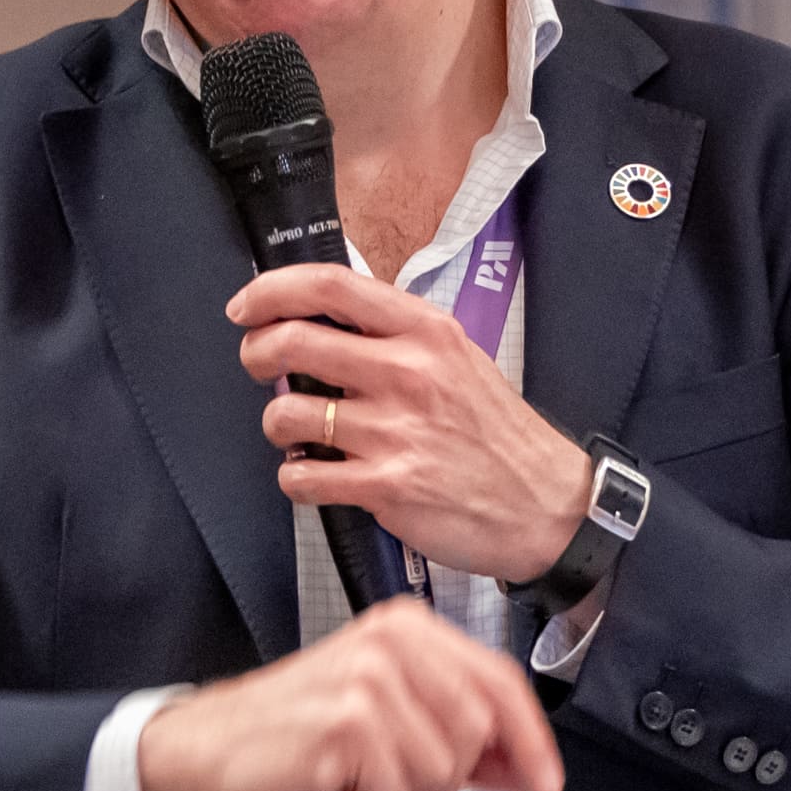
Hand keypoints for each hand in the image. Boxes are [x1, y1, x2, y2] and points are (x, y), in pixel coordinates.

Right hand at [133, 604, 567, 790]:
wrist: (210, 749)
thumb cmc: (299, 735)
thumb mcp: (389, 719)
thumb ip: (458, 734)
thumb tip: (528, 770)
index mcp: (408, 628)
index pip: (499, 680)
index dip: (530, 739)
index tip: (545, 784)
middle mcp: (392, 642)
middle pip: (478, 731)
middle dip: (452, 780)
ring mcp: (369, 679)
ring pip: (442, 767)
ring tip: (356, 780)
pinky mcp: (346, 722)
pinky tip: (333, 786)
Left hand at [232, 262, 599, 586]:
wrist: (544, 504)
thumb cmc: (496, 434)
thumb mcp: (457, 358)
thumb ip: (395, 337)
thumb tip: (319, 323)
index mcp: (425, 332)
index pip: (330, 286)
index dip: (272, 290)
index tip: (246, 306)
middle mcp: (408, 374)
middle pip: (291, 341)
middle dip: (255, 353)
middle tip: (259, 365)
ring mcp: (394, 432)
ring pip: (285, 413)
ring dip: (277, 423)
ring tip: (301, 432)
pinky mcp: (385, 487)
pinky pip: (301, 475)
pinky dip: (296, 476)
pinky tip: (317, 475)